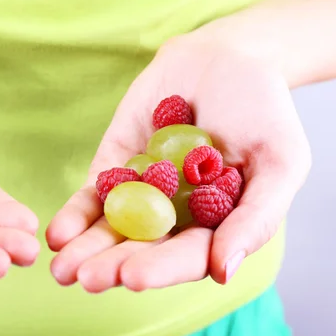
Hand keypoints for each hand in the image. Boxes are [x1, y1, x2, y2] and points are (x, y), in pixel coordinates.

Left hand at [46, 35, 310, 292]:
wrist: (222, 57)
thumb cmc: (261, 109)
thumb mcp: (279, 159)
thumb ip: (257, 217)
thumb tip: (223, 272)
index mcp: (216, 228)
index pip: (186, 256)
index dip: (161, 268)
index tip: (132, 277)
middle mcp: (175, 221)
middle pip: (142, 250)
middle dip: (113, 266)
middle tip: (87, 278)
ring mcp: (141, 197)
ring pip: (111, 231)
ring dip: (86, 251)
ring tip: (61, 270)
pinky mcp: (113, 172)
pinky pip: (92, 197)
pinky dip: (75, 215)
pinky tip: (57, 234)